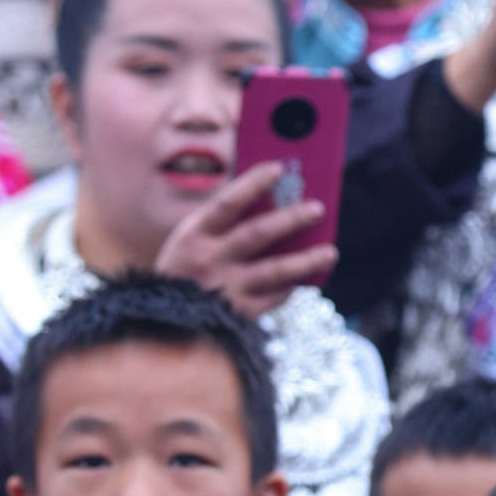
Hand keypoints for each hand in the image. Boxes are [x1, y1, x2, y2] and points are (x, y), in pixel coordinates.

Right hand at [152, 162, 336, 318]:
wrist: (165, 327)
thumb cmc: (184, 273)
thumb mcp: (190, 243)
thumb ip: (222, 225)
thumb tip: (273, 202)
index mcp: (194, 235)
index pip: (227, 202)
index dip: (253, 183)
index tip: (278, 168)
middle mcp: (209, 261)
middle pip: (257, 234)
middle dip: (290, 219)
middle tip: (318, 208)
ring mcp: (225, 290)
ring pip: (274, 271)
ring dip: (306, 260)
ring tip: (330, 252)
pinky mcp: (239, 315)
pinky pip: (274, 297)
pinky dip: (292, 286)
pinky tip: (307, 278)